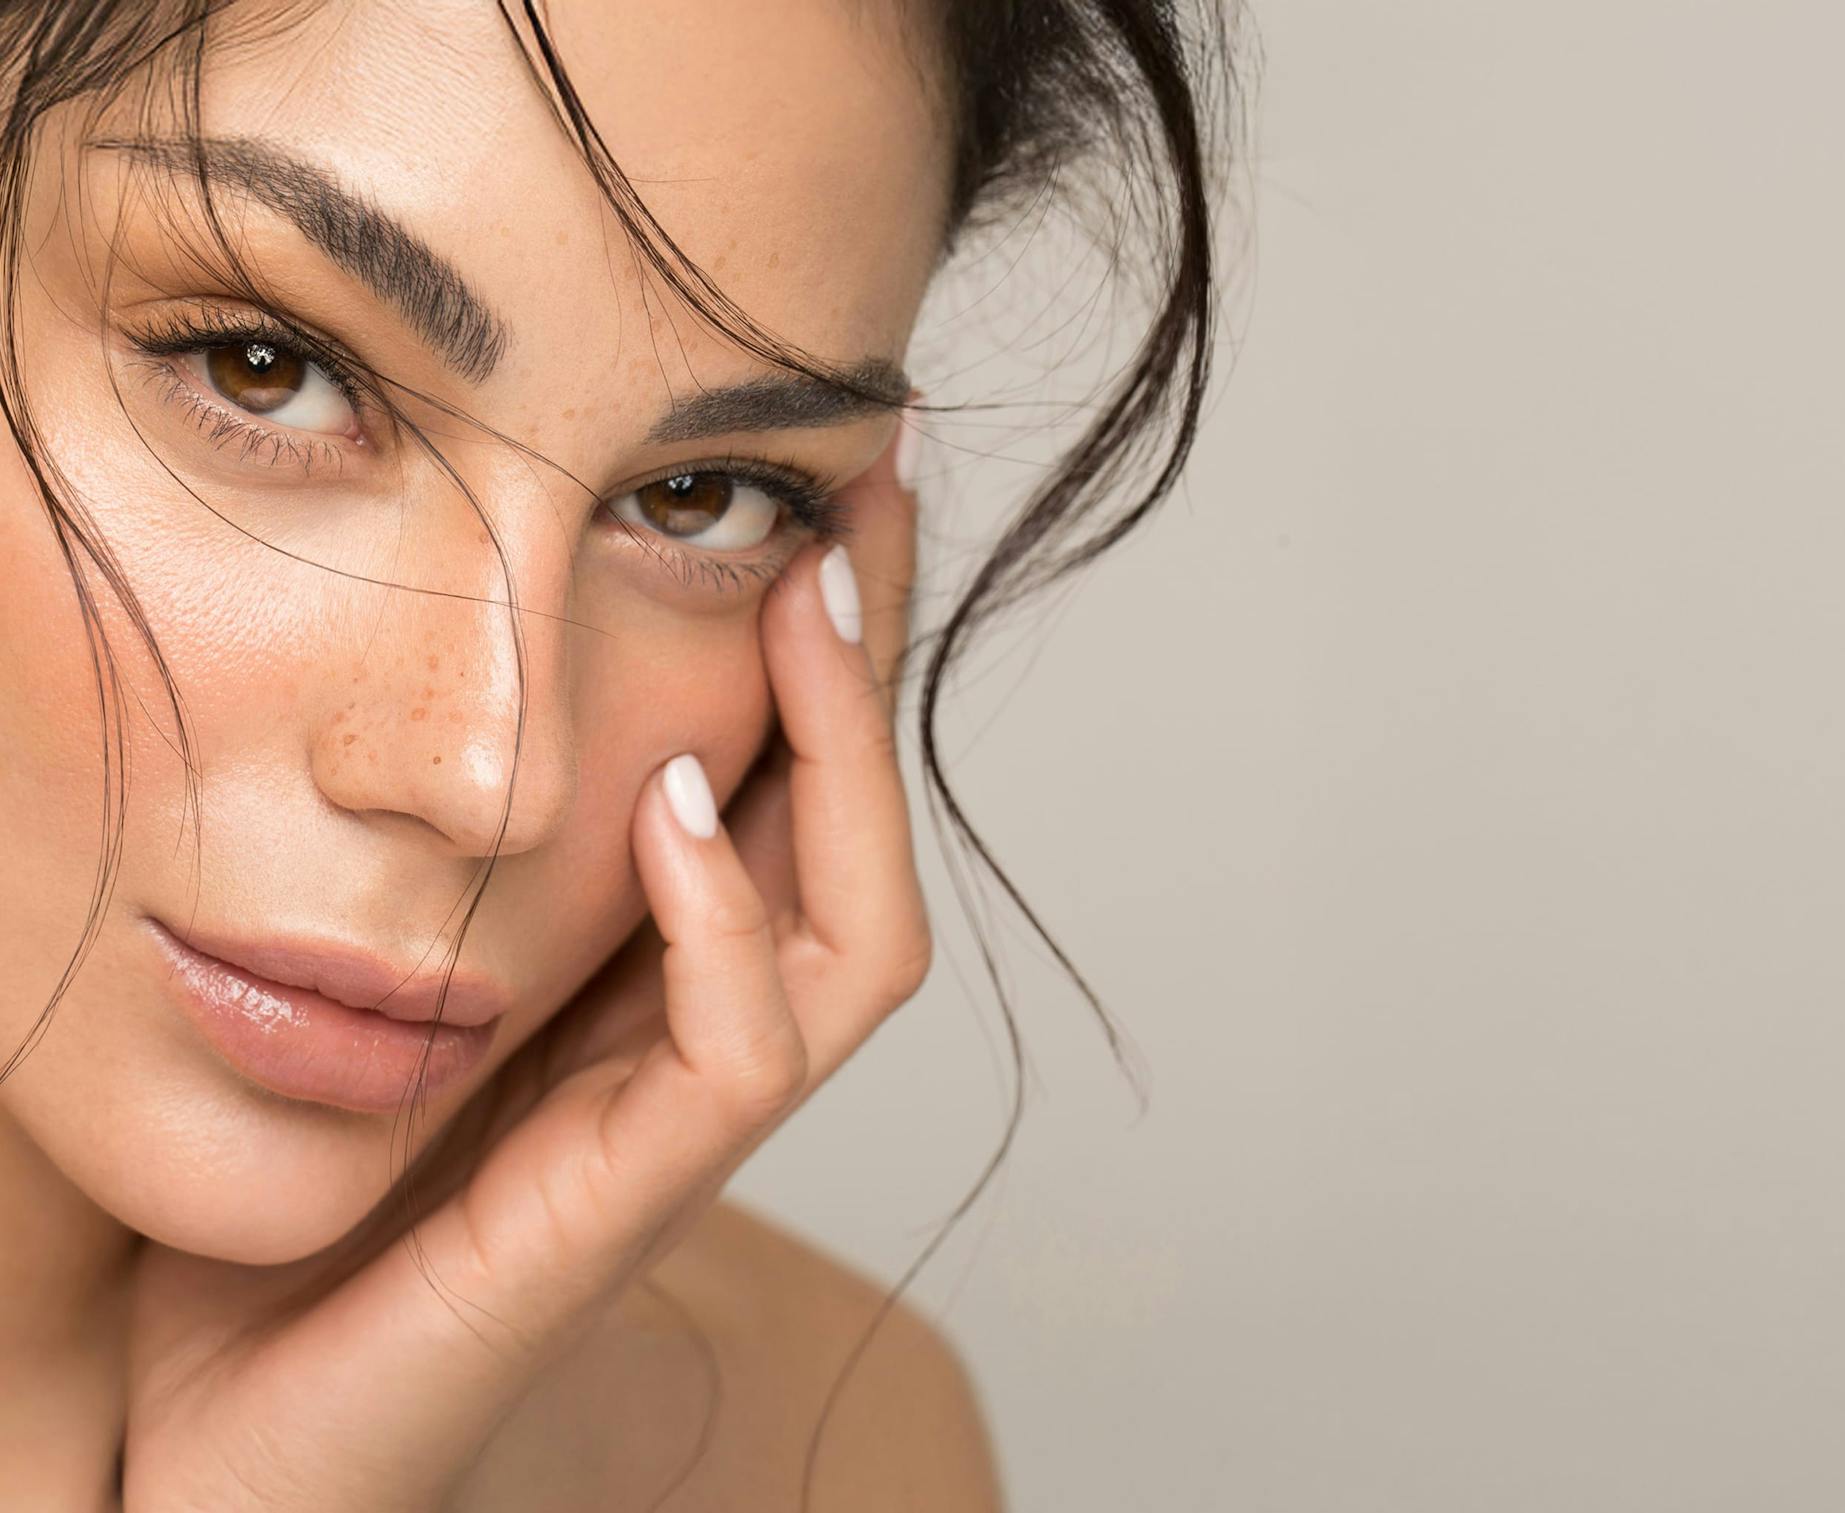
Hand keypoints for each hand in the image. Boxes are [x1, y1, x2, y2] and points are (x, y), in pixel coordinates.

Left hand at [119, 420, 929, 1511]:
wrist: (215, 1442)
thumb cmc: (281, 1213)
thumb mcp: (368, 981)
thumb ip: (432, 864)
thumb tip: (432, 671)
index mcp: (643, 987)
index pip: (786, 794)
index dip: (822, 648)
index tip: (824, 482)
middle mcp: (686, 1048)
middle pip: (858, 842)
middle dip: (872, 665)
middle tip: (865, 488)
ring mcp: (667, 1134)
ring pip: (853, 942)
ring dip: (844, 764)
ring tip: (804, 606)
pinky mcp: (616, 1209)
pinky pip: (745, 1053)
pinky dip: (730, 920)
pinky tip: (680, 805)